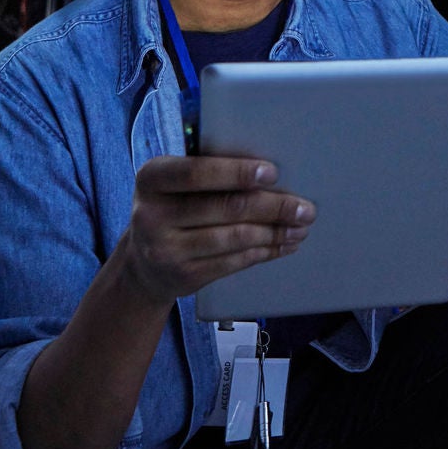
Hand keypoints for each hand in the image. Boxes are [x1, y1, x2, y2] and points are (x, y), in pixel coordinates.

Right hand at [113, 155, 313, 303]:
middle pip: (226, 207)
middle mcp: (152, 214)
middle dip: (273, 207)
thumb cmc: (172, 210)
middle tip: (304, 208)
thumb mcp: (174, 185)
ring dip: (275, 232)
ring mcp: (166, 249)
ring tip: (300, 227)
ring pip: (235, 237)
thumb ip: (208, 172)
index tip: (272, 173)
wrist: (143, 264)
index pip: (196, 173)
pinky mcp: (183, 276)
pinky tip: (283, 244)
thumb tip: (269, 172)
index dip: (237, 173)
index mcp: (151, 178)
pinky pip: (234, 261)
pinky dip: (264, 252)